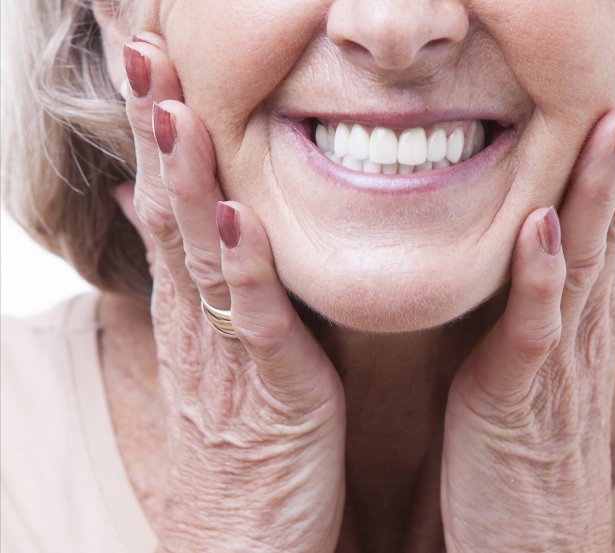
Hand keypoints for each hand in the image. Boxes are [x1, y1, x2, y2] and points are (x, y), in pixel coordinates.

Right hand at [118, 34, 345, 552]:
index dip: (157, 127)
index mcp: (195, 302)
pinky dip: (241, 268)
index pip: (167, 198)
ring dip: (184, 179)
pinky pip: (253, 321)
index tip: (147, 58)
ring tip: (171, 108)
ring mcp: (228, 351)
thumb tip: (158, 210)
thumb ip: (198, 278)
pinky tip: (233, 218)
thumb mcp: (216, 347)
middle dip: (156, 127)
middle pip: (169, 208)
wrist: (244, 539)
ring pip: (198, 252)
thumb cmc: (242, 440)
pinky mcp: (270, 390)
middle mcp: (199, 317)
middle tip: (140, 48)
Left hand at [440, 39, 614, 551]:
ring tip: (614, 115)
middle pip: (613, 211)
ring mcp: (555, 358)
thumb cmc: (522, 446)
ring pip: (585, 256)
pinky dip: (540, 277)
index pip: (608, 204)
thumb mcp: (533, 356)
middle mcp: (577, 321)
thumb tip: (532, 239)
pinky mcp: (520, 399)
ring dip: (601, 185)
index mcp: (575, 307)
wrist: (532, 544)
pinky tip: (543, 227)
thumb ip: (536, 298)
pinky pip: (533, 329)